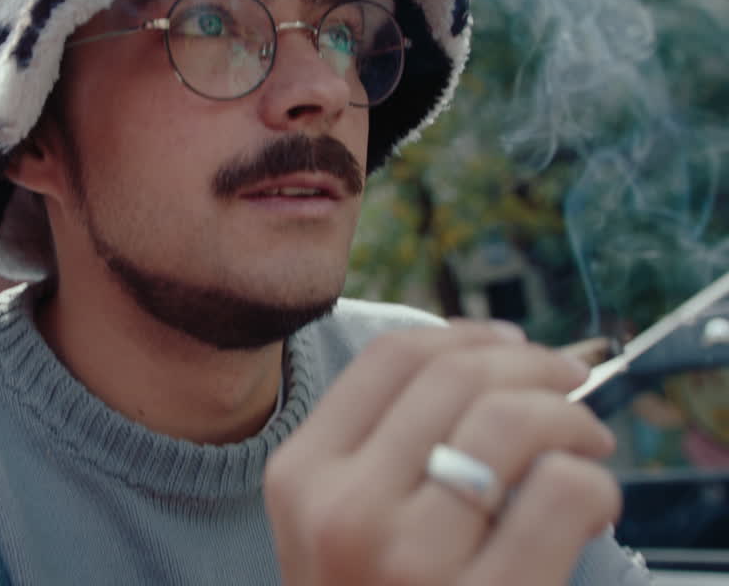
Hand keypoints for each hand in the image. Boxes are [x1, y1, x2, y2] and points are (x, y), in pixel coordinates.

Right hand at [264, 322, 620, 585]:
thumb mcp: (331, 525)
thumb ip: (377, 446)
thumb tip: (487, 356)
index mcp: (300, 476)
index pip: (392, 357)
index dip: (466, 334)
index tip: (509, 346)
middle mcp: (344, 508)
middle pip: (457, 375)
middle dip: (533, 363)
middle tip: (567, 385)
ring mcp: (409, 559)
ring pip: (512, 420)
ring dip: (571, 417)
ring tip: (586, 444)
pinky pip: (559, 494)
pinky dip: (593, 484)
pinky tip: (588, 503)